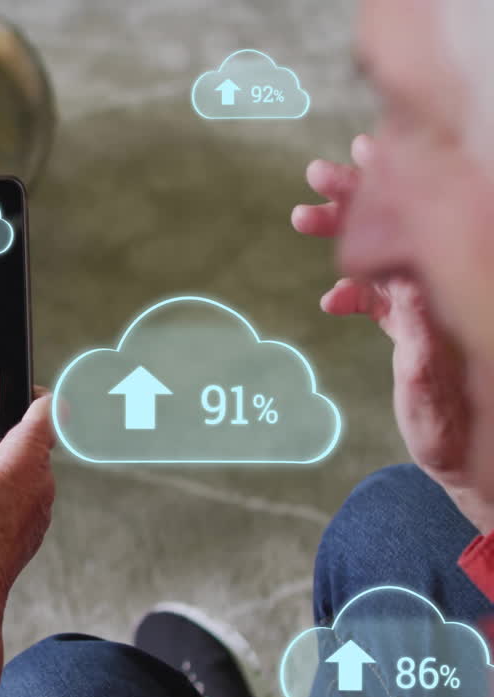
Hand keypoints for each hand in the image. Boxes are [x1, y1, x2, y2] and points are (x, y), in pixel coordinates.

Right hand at [294, 136, 486, 529]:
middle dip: (359, 198)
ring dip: (348, 234)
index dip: (393, 187)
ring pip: (388, 254)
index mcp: (451, 297)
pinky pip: (383, 292)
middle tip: (316, 177)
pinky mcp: (416, 326)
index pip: (424, 226)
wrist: (470, 464)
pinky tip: (331, 302)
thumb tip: (404, 294)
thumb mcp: (430, 396)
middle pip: (404, 228)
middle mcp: (444, 293)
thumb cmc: (453, 435)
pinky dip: (354, 290)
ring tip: (302, 216)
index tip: (362, 156)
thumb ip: (416, 347)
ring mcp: (429, 307)